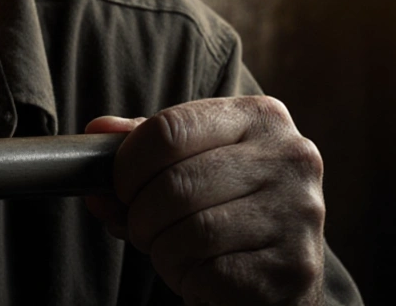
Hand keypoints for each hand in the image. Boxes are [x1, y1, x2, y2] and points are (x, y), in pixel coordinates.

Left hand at [84, 97, 325, 304]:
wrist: (276, 278)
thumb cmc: (224, 211)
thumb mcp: (188, 165)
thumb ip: (144, 146)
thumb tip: (98, 130)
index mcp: (260, 118)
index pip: (170, 129)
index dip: (128, 163)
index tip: (119, 186)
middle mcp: (290, 158)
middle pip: (176, 183)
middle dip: (142, 215)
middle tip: (143, 227)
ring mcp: (298, 213)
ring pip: (192, 231)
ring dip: (163, 249)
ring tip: (173, 251)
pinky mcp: (294, 266)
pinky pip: (210, 271)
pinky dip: (188, 277)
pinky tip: (200, 274)